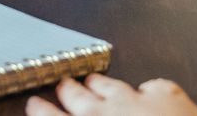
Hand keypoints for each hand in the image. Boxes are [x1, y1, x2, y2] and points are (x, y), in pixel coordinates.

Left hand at [25, 74, 196, 115]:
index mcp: (163, 97)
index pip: (149, 87)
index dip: (132, 90)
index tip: (122, 89)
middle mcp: (127, 104)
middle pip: (102, 89)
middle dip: (84, 86)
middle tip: (70, 83)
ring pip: (73, 104)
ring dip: (55, 102)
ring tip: (36, 103)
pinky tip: (33, 115)